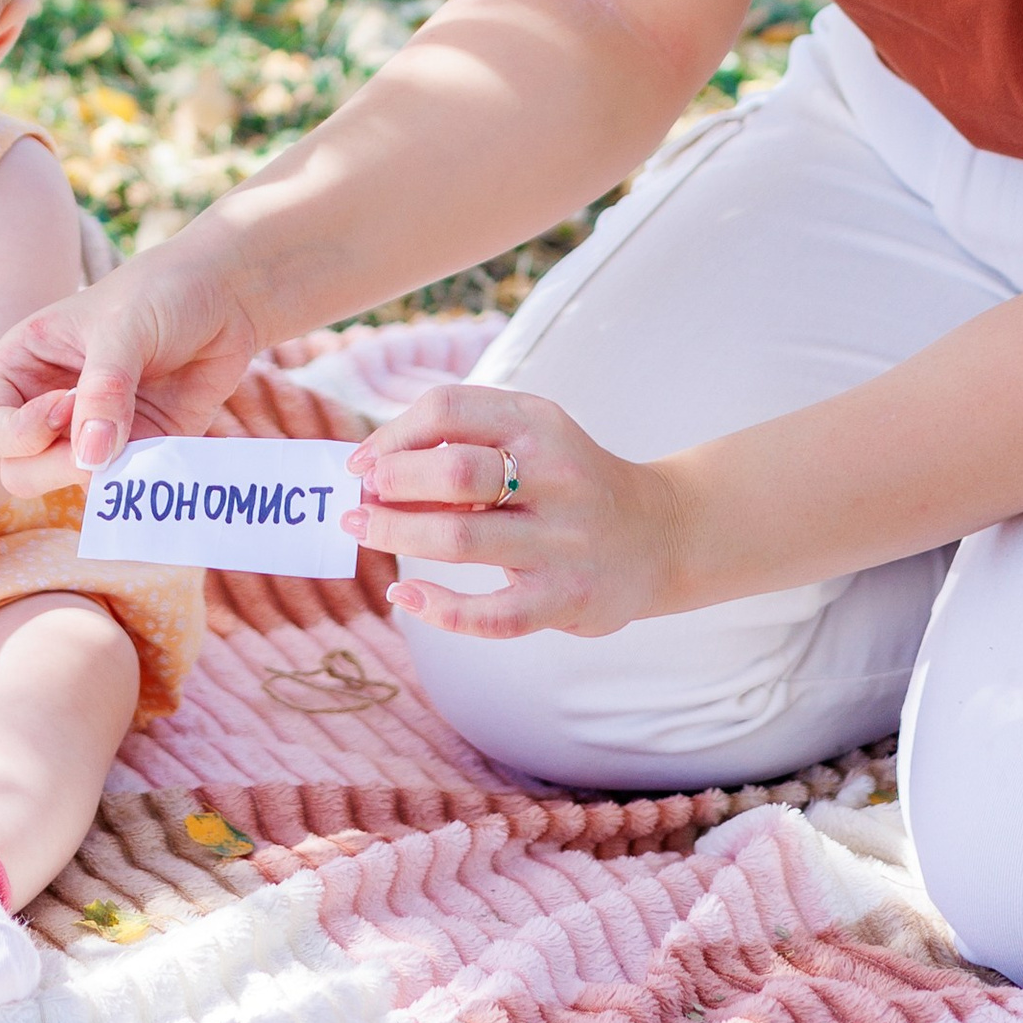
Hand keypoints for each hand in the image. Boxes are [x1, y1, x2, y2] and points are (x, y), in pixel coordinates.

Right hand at [0, 239, 266, 488]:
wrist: (228, 297)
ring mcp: (90, 435)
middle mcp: (46, 406)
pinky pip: (121, 490)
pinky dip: (137, 484)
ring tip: (138, 439)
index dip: (14, 434)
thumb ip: (104, 390)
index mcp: (20, 367)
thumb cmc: (162, 292)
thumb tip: (89, 460)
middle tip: (103, 439)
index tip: (64, 406)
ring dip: (99, 477)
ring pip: (66, 488)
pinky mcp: (135, 453)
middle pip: (17, 471)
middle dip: (54, 465)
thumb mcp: (124, 328)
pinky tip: (161, 452)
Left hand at [344, 386, 682, 641]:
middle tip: (361, 497)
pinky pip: (491, 614)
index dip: (393, 433)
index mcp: (539, 423)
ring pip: (462, 538)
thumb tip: (373, 467)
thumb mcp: (533, 437)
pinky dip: (439, 608)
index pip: (450, 408)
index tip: (363, 461)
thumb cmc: (570, 481)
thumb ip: (465, 441)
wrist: (661, 534)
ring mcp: (562, 542)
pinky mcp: (566, 599)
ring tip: (362, 529)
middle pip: (456, 471)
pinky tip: (405, 595)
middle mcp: (555, 477)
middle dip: (393, 482)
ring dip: (396, 533)